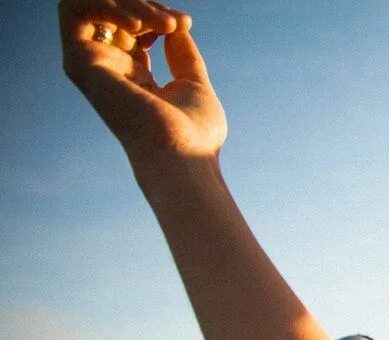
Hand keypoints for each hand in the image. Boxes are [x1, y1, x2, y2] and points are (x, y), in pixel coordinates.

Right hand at [59, 0, 225, 164]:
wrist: (182, 155)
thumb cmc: (195, 135)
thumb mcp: (193, 84)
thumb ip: (182, 55)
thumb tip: (177, 26)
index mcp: (134, 75)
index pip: (132, 26)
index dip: (155, 14)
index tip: (184, 23)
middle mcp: (109, 69)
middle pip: (113, 13)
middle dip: (145, 5)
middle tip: (176, 22)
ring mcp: (92, 65)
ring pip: (91, 6)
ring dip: (127, 3)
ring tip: (162, 23)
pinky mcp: (79, 62)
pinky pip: (73, 10)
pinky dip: (104, 5)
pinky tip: (138, 24)